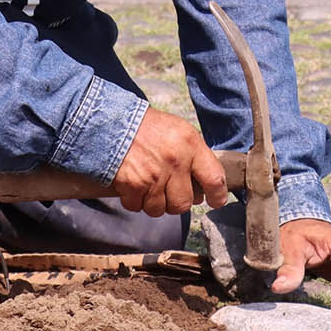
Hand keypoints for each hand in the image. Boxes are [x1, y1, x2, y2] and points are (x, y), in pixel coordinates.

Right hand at [112, 108, 229, 216]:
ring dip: (153, 202)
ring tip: (148, 184)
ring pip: (160, 209)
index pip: (214, 179)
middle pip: (184, 203)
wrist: (113, 121)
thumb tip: (206, 185)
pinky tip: (133, 184)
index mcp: (190, 144)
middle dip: (176, 200)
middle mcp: (174, 161)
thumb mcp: (179, 131)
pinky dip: (134, 200)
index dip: (217, 195)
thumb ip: (195, 155)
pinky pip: (137, 206)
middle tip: (168, 188)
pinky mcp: (133, 184)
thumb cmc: (148, 127)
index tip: (215, 200)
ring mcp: (153, 175)